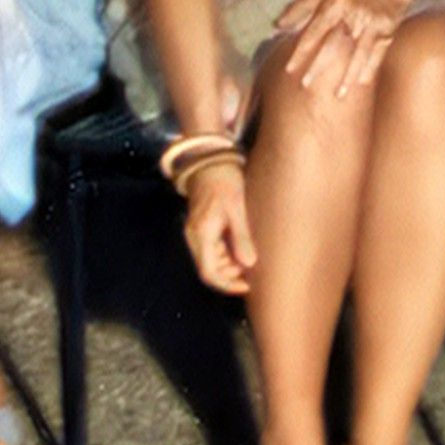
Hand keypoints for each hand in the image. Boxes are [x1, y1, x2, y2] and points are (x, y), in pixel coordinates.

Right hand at [183, 157, 257, 293]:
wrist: (210, 158)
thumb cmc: (224, 180)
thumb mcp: (236, 207)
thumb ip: (241, 236)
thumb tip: (249, 264)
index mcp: (201, 233)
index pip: (209, 272)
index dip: (227, 284)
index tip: (247, 285)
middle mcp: (194, 236)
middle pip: (208, 268)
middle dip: (229, 275)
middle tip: (251, 272)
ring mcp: (195, 231)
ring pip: (210, 259)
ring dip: (228, 265)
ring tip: (248, 260)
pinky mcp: (201, 225)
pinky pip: (211, 248)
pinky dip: (225, 254)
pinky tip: (240, 248)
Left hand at [279, 0, 418, 99]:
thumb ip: (301, 8)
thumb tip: (277, 25)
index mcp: (335, 3)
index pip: (314, 29)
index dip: (301, 50)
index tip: (289, 69)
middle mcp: (352, 13)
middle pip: (334, 43)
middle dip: (319, 65)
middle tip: (305, 84)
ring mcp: (371, 23)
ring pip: (359, 53)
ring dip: (348, 75)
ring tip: (339, 95)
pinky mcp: (387, 30)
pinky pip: (377, 54)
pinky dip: (369, 69)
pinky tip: (361, 84)